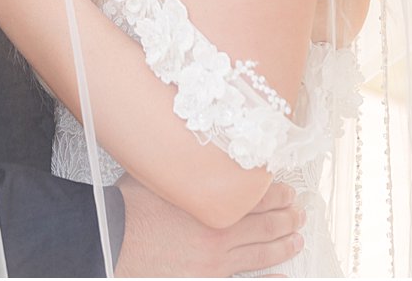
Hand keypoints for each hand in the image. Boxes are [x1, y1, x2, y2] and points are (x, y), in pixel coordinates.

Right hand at [114, 174, 302, 276]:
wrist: (112, 239)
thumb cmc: (130, 206)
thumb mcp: (159, 173)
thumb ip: (183, 164)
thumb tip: (192, 143)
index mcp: (212, 203)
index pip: (257, 196)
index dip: (277, 193)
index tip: (287, 190)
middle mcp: (220, 233)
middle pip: (266, 224)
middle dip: (288, 217)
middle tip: (299, 212)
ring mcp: (215, 261)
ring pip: (262, 252)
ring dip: (284, 244)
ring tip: (297, 238)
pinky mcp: (206, 278)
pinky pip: (246, 280)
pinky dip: (269, 279)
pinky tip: (282, 277)